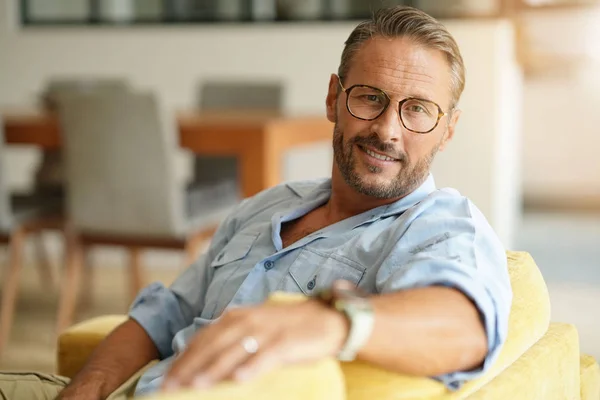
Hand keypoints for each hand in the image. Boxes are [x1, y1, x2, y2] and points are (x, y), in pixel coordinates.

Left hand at [161, 298, 348, 390]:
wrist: (326, 318)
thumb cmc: (286, 328)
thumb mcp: (254, 327)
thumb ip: (231, 339)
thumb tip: (203, 364)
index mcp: (236, 316)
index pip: (203, 338)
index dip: (183, 359)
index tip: (167, 380)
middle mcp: (248, 320)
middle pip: (213, 345)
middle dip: (190, 367)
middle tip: (172, 387)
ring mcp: (267, 330)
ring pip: (235, 350)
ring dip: (214, 368)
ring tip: (196, 385)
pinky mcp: (287, 341)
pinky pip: (267, 355)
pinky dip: (252, 366)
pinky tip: (239, 379)